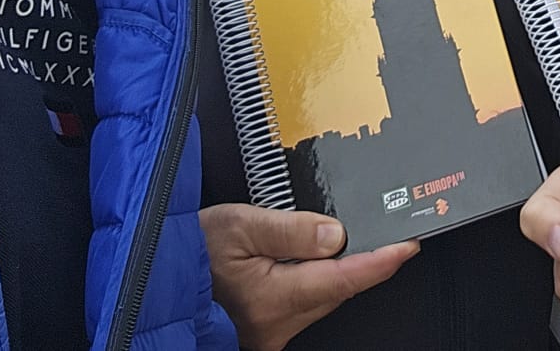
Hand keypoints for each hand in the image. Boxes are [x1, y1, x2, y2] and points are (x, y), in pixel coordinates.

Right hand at [198, 202, 416, 350]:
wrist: (151, 275)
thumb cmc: (187, 253)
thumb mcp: (237, 225)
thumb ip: (290, 229)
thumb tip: (336, 233)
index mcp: (272, 297)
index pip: (342, 280)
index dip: (380, 262)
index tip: (408, 246)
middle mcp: (276, 324)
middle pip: (336, 289)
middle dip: (362, 261)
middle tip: (385, 231)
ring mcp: (269, 333)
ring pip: (320, 297)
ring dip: (335, 270)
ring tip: (339, 238)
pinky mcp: (263, 331)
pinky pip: (302, 303)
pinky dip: (314, 280)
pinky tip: (310, 259)